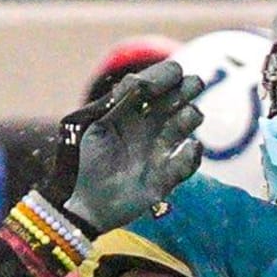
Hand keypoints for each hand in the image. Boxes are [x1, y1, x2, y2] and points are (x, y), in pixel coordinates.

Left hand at [39, 60, 203, 234]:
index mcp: (126, 110)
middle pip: (174, 99)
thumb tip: (140, 81)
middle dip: (186, 89)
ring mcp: (158, 149)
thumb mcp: (93, 126)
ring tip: (189, 116)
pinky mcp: (166, 176)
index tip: (175, 73)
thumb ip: (116, 103)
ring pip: (184, 124)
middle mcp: (146, 125)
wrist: (81, 204)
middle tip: (195, 84)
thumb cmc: (81, 160)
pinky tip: (191, 148)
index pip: (152, 84)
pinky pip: (187, 163)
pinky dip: (192, 155)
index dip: (165, 75)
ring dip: (189, 117)